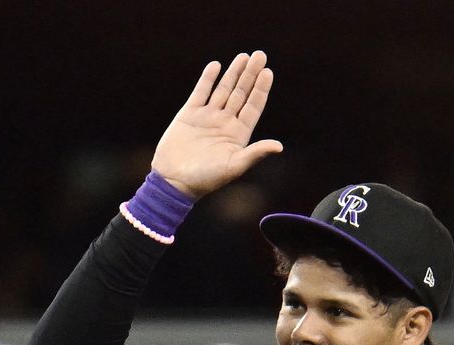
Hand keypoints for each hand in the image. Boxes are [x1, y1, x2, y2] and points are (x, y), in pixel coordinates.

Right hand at [151, 51, 283, 198]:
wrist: (174, 181)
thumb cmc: (206, 179)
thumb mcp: (234, 166)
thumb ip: (255, 153)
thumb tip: (279, 146)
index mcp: (238, 134)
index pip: (253, 106)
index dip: (261, 89)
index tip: (267, 72)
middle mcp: (225, 122)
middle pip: (241, 93)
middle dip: (250, 74)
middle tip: (260, 55)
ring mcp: (207, 117)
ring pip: (223, 89)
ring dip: (233, 73)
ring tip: (243, 56)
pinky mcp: (189, 115)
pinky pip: (200, 93)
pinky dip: (207, 79)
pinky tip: (216, 65)